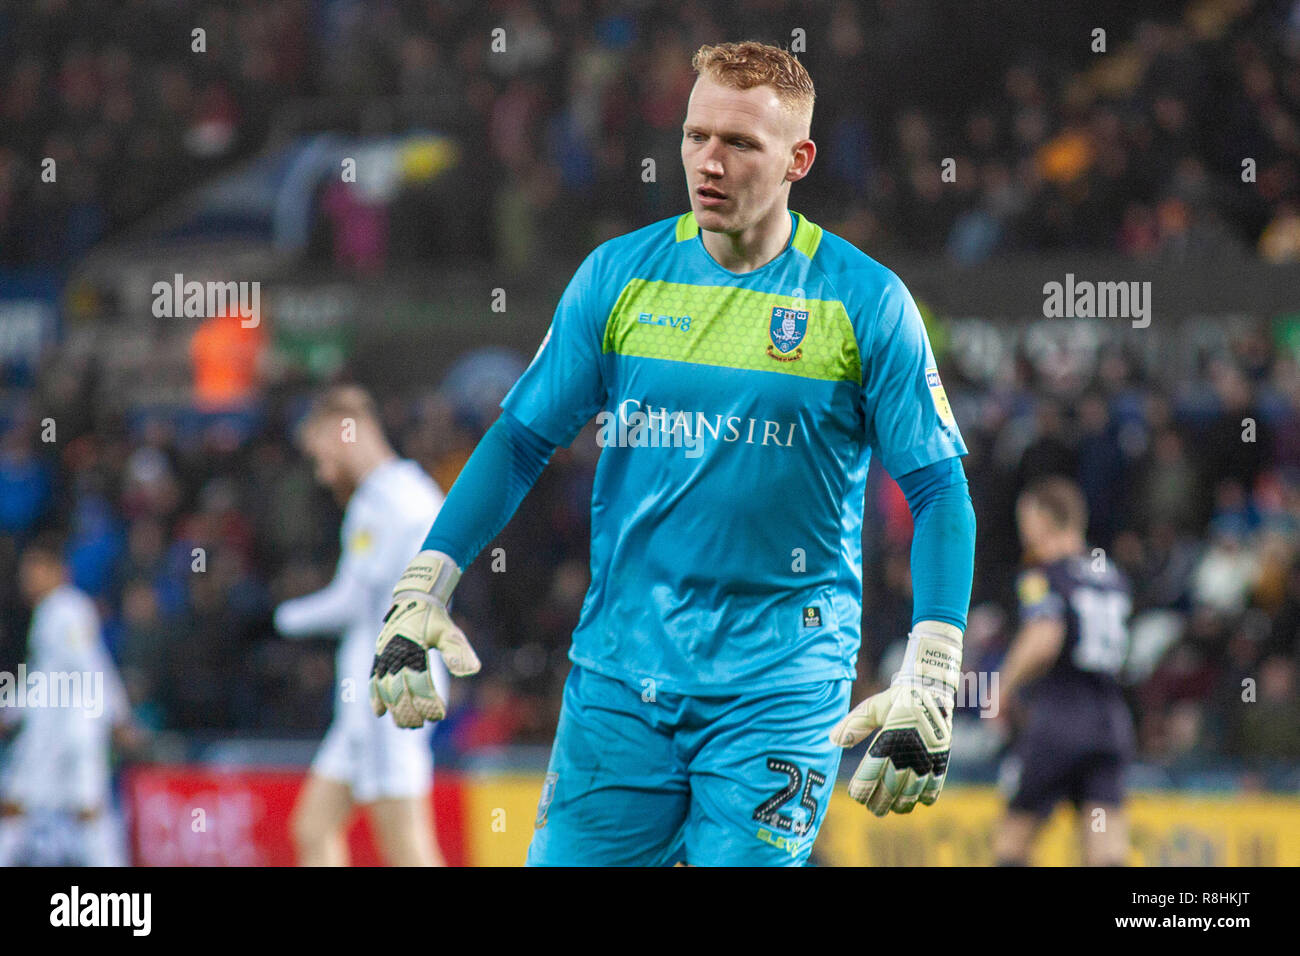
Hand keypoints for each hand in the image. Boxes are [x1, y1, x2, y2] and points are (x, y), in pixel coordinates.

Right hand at [370, 550, 480, 727]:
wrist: (414, 598)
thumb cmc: (436, 618)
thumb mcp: (451, 632)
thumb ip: (459, 651)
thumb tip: (474, 671)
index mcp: (413, 647)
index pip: (420, 682)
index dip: (428, 702)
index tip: (439, 716)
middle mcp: (395, 653)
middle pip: (399, 691)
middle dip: (409, 711)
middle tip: (422, 725)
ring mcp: (384, 655)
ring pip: (385, 689)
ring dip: (394, 709)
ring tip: (406, 725)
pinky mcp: (379, 656)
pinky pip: (373, 679)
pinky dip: (374, 696)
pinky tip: (379, 712)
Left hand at [831, 621, 962, 815]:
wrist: (931, 688)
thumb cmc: (897, 698)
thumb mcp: (872, 708)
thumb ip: (853, 725)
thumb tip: (833, 740)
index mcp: (889, 738)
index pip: (872, 771)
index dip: (863, 787)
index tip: (856, 795)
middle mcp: (908, 750)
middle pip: (891, 787)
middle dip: (880, 802)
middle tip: (872, 809)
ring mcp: (927, 756)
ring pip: (913, 790)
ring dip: (901, 804)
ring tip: (892, 809)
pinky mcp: (941, 757)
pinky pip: (935, 784)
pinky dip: (927, 796)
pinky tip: (918, 801)